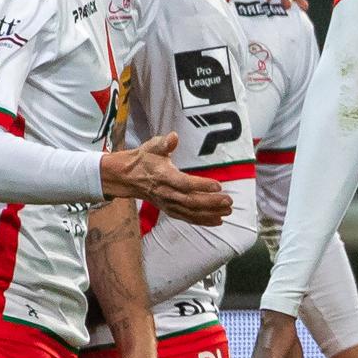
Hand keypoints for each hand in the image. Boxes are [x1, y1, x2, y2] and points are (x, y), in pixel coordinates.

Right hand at [99, 134, 232, 225]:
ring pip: (191, 212)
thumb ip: (164, 143)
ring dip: (210, 213)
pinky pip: (188, 218)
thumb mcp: (152, 147)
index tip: (218, 185)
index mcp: (163, 176)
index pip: (184, 183)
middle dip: (211, 202)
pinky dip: (203, 221)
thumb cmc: (144, 159)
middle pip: (191, 201)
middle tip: (228, 200)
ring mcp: (168, 204)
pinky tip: (218, 220)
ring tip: (227, 211)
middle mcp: (166, 193)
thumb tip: (173, 137)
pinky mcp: (170, 210)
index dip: (201, 185)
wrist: (128, 177)